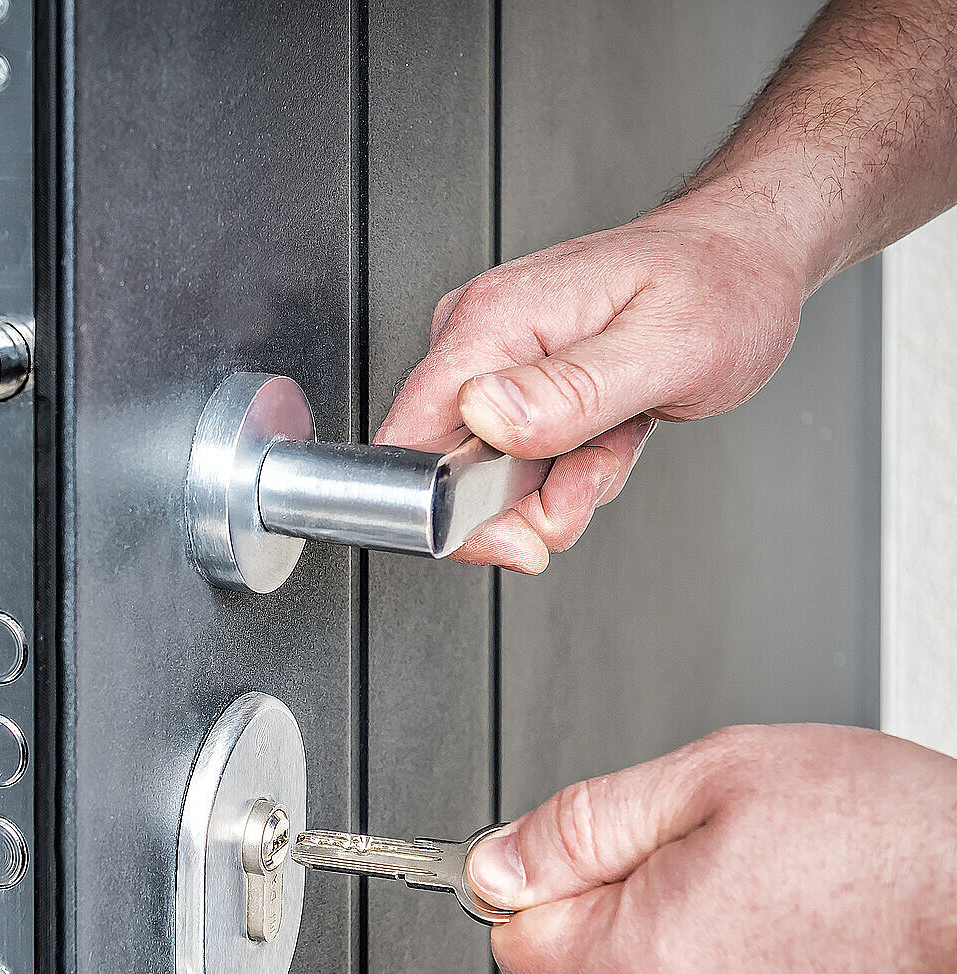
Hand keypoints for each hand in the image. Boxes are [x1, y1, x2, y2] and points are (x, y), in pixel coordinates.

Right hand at [377, 192, 805, 571]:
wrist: (745, 259)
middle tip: (594, 473)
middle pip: (448, 475)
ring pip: (489, 480)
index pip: (410, 445)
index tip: (522, 530)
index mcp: (492, 324)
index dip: (452, 511)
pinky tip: (607, 435)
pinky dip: (568, 472)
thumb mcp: (663, 347)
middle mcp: (479, 340)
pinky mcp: (517, 387)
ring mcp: (496, 364)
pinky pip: (520, 465)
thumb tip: (484, 416)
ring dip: (557, 489)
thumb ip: (569, 390)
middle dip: (524, 506)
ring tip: (613, 439)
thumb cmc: (719, 286)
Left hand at [466, 724, 956, 973]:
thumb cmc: (890, 838)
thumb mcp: (711, 779)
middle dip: (624, 910)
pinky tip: (809, 949)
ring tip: (776, 899)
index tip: (569, 857)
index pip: (515, 940)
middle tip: (707, 856)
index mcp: (643, 965)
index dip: (538, 884)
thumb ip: (581, 826)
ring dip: (693, 953)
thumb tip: (497, 862)